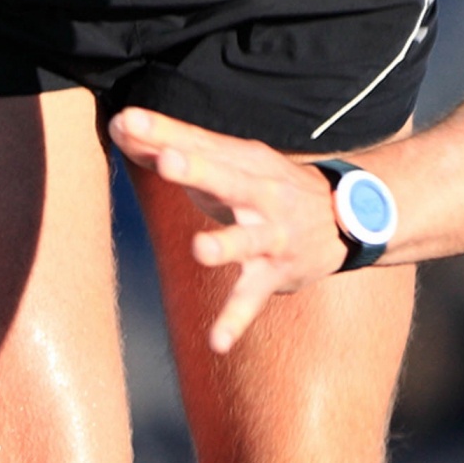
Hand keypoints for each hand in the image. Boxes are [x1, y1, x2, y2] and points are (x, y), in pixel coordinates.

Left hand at [109, 106, 347, 352]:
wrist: (345, 216)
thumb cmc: (264, 185)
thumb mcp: (228, 161)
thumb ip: (173, 146)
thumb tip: (118, 126)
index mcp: (242, 161)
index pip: (199, 142)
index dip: (162, 132)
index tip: (125, 120)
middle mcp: (260, 193)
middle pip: (226, 179)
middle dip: (197, 170)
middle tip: (167, 160)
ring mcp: (271, 235)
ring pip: (246, 240)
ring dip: (224, 245)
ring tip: (200, 250)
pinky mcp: (275, 273)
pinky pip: (251, 298)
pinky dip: (236, 320)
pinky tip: (217, 342)